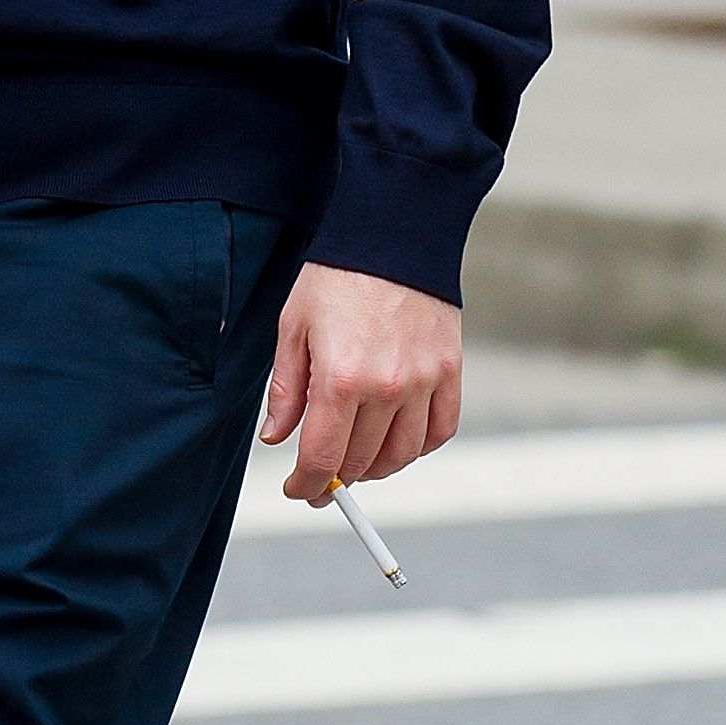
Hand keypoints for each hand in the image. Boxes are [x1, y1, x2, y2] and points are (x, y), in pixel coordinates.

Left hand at [259, 262, 461, 501]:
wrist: (393, 234)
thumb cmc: (337, 277)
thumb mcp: (294, 326)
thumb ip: (286, 388)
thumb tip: (275, 438)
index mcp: (340, 378)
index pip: (323, 458)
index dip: (307, 485)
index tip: (299, 490)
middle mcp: (386, 387)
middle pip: (361, 461)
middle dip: (336, 478)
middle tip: (323, 478)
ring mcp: (423, 381)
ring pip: (402, 455)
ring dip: (376, 468)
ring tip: (357, 459)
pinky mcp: (450, 371)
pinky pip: (439, 431)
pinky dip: (418, 447)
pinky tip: (397, 440)